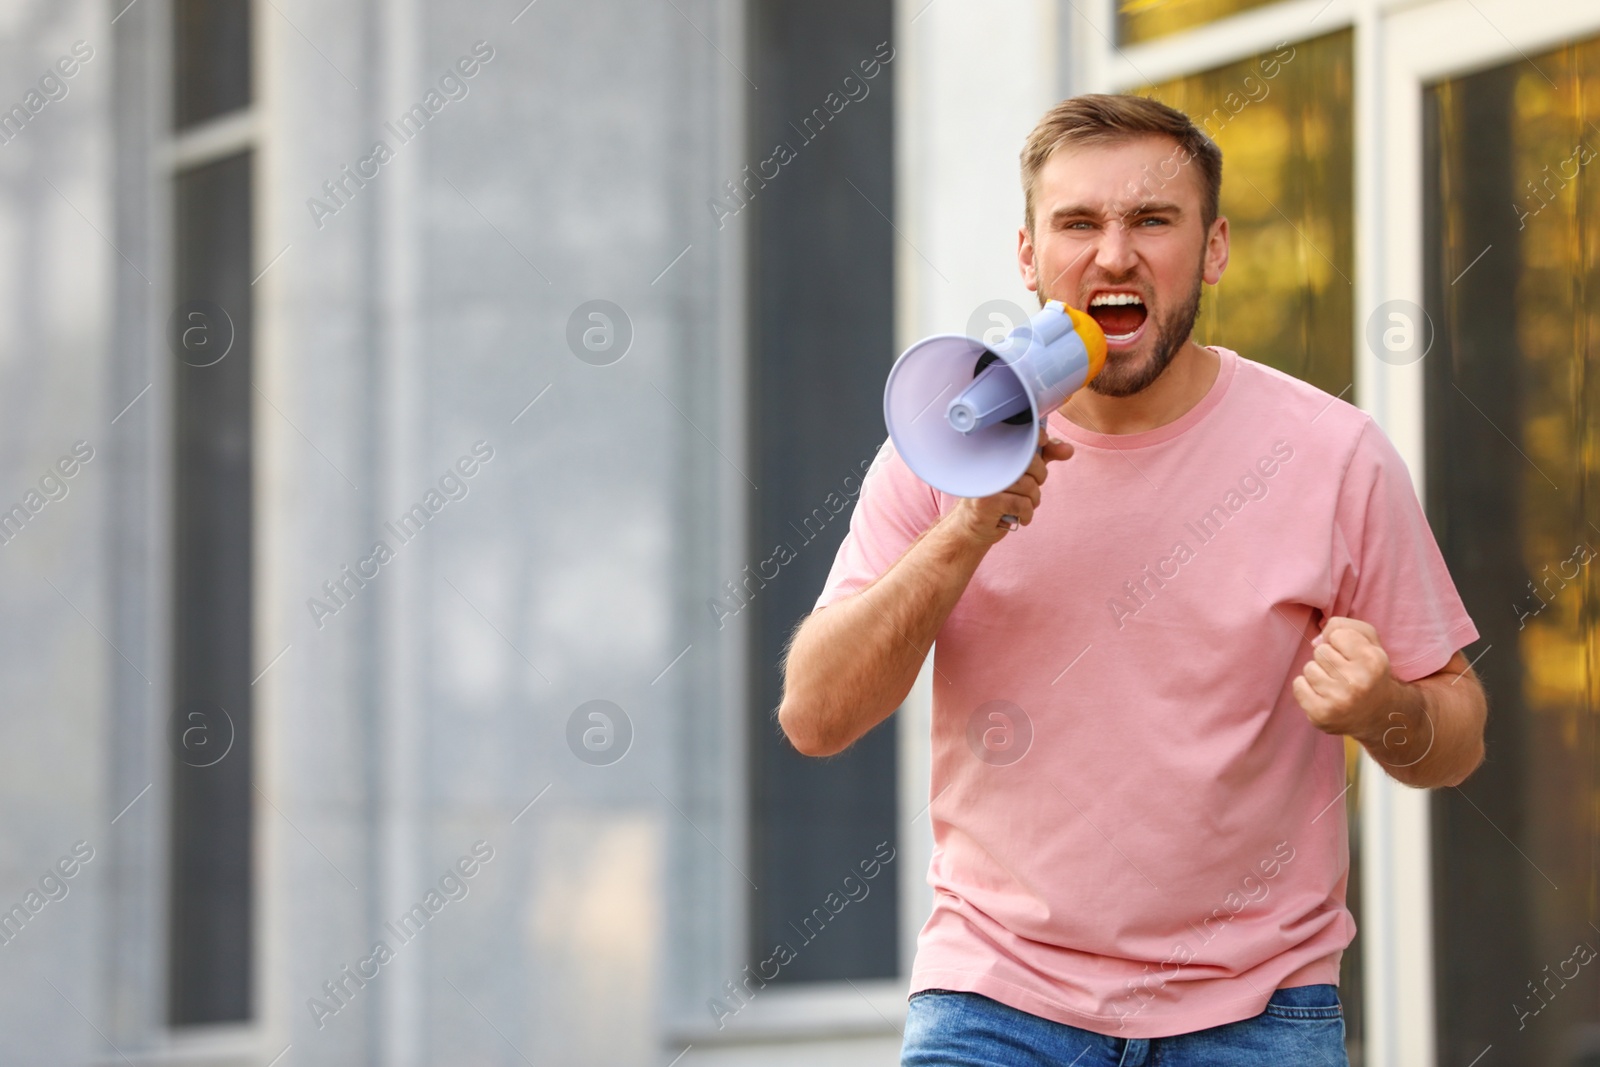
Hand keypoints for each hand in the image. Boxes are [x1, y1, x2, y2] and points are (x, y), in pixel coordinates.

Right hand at [949, 427, 1073, 545]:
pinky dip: (1026, 514)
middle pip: (1031, 462)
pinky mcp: (987, 501)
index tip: (1043, 442)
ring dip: (1033, 501)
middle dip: (1039, 478)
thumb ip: (1044, 458)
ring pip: (1029, 486)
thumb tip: (1069, 450)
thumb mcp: (1023, 472)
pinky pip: (1022, 505)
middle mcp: (987, 461)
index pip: (1024, 434)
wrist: (971, 525)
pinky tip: (1019, 517)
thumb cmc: (999, 495)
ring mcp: (987, 481)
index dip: (1039, 437)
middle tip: (1030, 489)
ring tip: (1022, 505)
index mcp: (994, 449)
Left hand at [1291, 616, 1408, 740]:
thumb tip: (1316, 640)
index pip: (1336, 634)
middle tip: (1345, 674)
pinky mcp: (1321, 714)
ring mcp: (1338, 700)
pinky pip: (1298, 685)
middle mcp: (1357, 682)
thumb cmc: (1370, 671)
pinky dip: (1306, 687)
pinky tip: (1324, 695)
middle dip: (1329, 659)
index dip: (1341, 642)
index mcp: (1372, 661)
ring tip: (1336, 685)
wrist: (1378, 714)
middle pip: (1320, 651)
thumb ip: (1345, 626)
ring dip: (1318, 673)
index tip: (1352, 656)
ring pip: (1309, 668)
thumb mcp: (1370, 642)